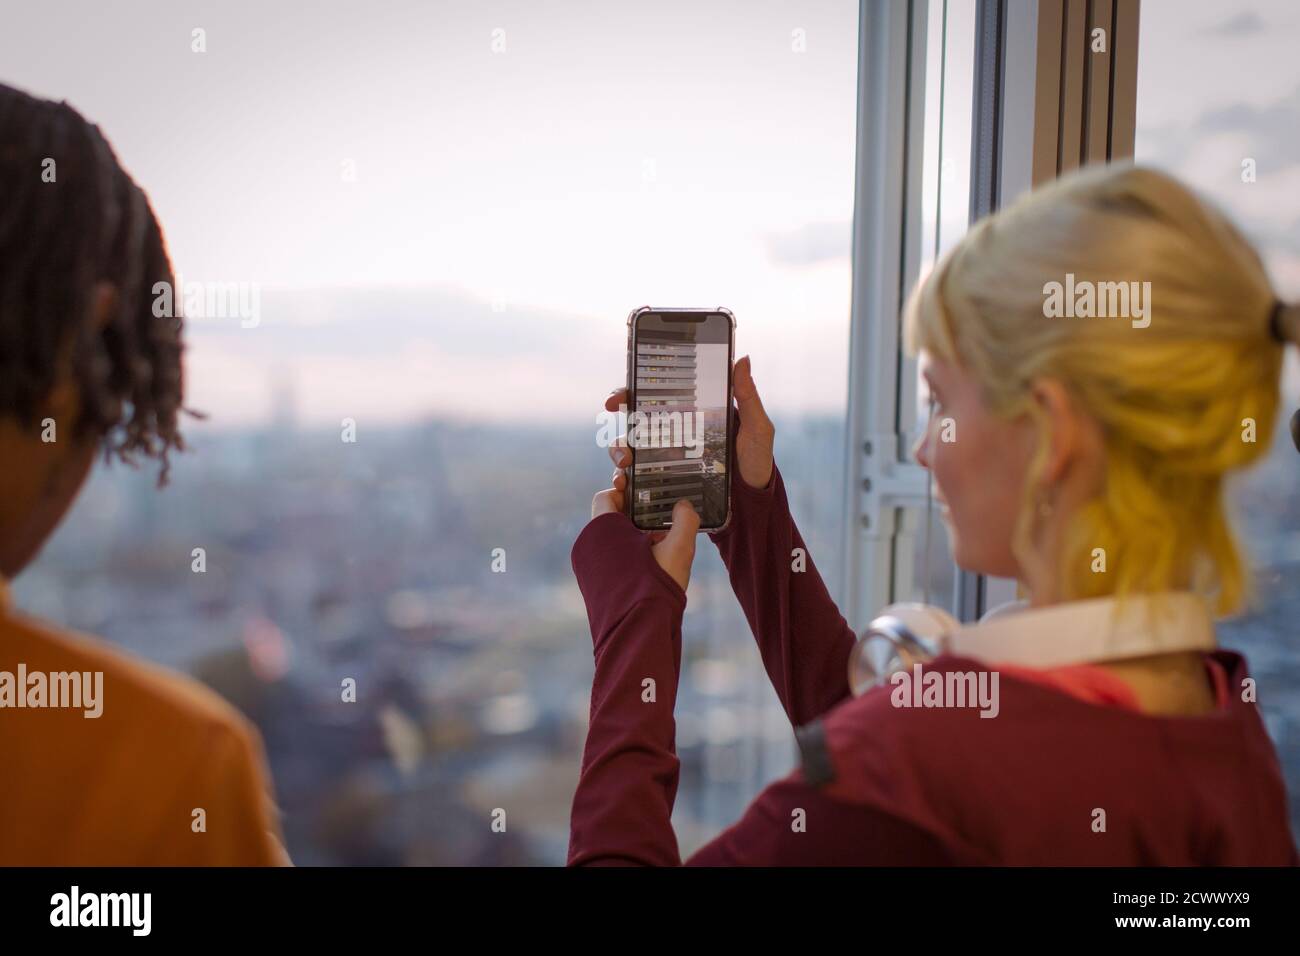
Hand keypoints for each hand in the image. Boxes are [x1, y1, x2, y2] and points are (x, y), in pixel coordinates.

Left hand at [591, 489, 699, 591]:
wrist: (638, 633)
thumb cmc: (656, 589)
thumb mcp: (679, 549)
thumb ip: (685, 520)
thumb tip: (684, 505)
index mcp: (601, 530)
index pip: (606, 497)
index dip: (626, 492)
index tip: (646, 495)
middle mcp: (587, 547)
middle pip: (610, 519)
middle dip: (636, 518)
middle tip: (660, 520)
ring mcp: (587, 568)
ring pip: (610, 541)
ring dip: (633, 538)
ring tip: (660, 544)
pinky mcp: (592, 586)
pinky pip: (607, 561)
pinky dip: (626, 557)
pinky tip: (651, 566)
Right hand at [602, 353, 774, 490]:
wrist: (753, 501)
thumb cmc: (756, 460)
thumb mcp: (757, 428)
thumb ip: (748, 396)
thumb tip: (742, 359)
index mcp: (694, 413)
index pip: (659, 396)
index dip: (634, 390)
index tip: (620, 395)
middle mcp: (677, 431)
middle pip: (638, 418)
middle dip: (620, 415)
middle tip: (614, 419)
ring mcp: (670, 456)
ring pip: (633, 446)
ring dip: (620, 449)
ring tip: (625, 460)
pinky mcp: (668, 479)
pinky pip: (639, 476)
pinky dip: (626, 478)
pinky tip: (625, 482)